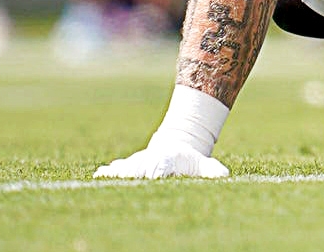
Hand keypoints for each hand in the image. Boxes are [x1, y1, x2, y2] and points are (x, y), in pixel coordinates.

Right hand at [93, 140, 229, 178]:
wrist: (176, 145)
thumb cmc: (189, 159)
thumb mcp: (202, 164)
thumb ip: (212, 170)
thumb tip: (225, 174)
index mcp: (167, 159)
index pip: (162, 165)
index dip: (157, 170)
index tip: (154, 176)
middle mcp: (150, 159)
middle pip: (141, 167)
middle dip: (135, 173)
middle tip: (127, 179)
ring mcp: (139, 161)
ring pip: (127, 167)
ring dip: (117, 172)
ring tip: (104, 174)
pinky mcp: (130, 165)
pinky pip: (118, 168)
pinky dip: (108, 171)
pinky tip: (98, 174)